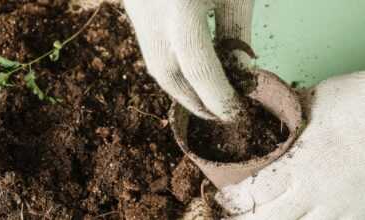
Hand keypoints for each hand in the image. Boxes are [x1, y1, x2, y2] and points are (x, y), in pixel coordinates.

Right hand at [124, 0, 253, 120]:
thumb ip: (236, 32)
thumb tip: (241, 76)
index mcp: (182, 5)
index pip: (198, 67)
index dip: (216, 97)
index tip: (233, 113)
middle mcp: (151, 13)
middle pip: (166, 74)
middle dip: (192, 101)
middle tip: (215, 115)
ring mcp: (136, 9)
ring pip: (154, 62)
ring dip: (179, 87)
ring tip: (203, 97)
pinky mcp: (132, 6)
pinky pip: (150, 44)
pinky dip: (170, 64)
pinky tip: (187, 69)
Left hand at [216, 72, 364, 219]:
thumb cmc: (361, 104)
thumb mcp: (318, 100)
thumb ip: (289, 114)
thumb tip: (265, 111)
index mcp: (301, 165)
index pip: (253, 193)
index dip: (232, 200)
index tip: (221, 197)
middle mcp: (317, 195)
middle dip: (245, 219)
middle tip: (234, 213)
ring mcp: (341, 212)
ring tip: (262, 214)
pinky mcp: (359, 217)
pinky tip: (297, 217)